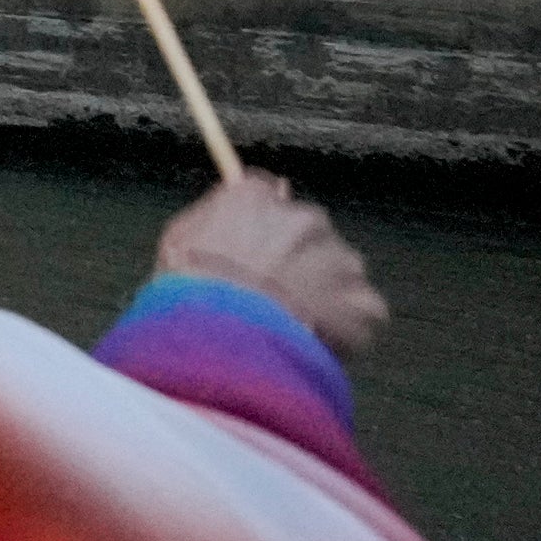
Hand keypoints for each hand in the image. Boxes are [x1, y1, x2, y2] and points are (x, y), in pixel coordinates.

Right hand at [153, 170, 385, 358]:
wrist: (226, 338)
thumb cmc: (190, 292)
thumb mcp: (176, 243)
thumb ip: (209, 218)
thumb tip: (229, 207)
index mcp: (256, 199)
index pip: (267, 196)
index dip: (262, 227)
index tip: (256, 248)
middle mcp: (304, 218)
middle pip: (307, 234)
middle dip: (295, 262)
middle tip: (270, 296)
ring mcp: (340, 259)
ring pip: (337, 274)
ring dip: (320, 296)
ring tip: (288, 327)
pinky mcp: (363, 302)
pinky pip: (359, 315)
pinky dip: (342, 331)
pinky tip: (310, 344)